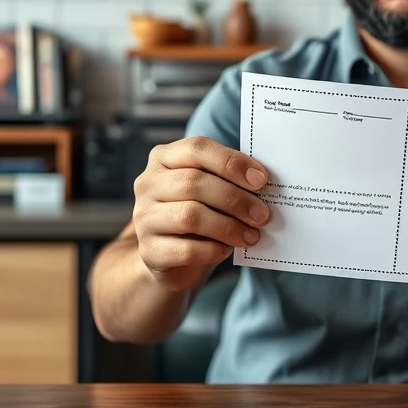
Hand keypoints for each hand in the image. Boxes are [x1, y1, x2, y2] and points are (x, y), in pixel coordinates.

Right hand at [132, 136, 270, 292]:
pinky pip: (186, 249)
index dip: (232, 162)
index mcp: (164, 158)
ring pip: (190, 216)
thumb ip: (227, 180)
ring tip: (252, 235)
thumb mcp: (209, 190)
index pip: (197, 148)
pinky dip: (212, 250)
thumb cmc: (197, 214)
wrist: (169, 259)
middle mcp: (148, 184)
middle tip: (262, 214)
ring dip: (229, 226)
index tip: (261, 180)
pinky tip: (226, 250)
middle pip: (194, 182)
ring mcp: (144, 218)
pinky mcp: (149, 251)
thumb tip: (262, 182)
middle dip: (235, 199)